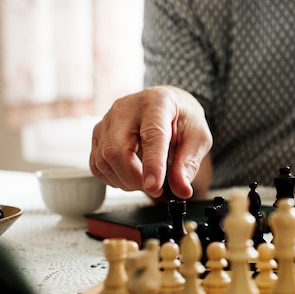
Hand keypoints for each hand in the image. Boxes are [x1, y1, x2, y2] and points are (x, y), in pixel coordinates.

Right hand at [89, 86, 212, 199]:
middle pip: (117, 149)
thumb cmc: (182, 119)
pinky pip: (96, 164)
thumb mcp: (198, 139)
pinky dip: (112, 178)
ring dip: (124, 181)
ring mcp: (108, 120)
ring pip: (103, 159)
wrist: (169, 104)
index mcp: (157, 103)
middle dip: (134, 178)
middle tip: (155, 189)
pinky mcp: (98, 133)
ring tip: (145, 181)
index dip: (152, 164)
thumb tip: (182, 190)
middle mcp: (126, 108)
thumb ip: (188, 164)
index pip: (151, 135)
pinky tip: (129, 176)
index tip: (154, 186)